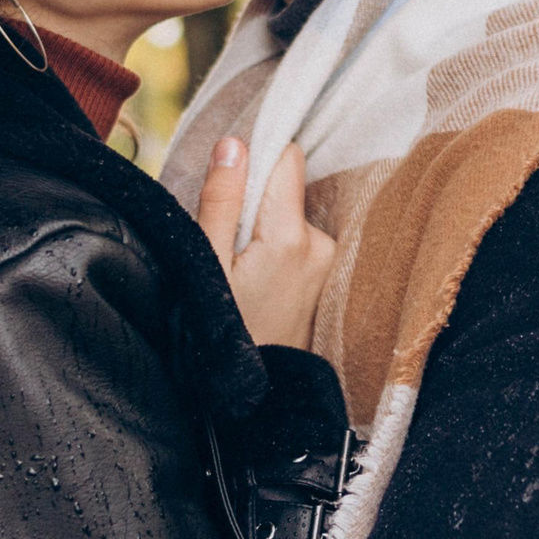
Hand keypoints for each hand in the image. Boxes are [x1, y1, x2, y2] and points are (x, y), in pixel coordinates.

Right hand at [197, 137, 336, 348]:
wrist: (262, 395)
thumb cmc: (227, 332)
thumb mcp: (208, 264)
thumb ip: (222, 201)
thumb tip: (235, 143)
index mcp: (291, 236)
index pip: (288, 159)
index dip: (257, 159)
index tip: (231, 181)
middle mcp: (321, 243)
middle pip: (287, 188)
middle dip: (256, 202)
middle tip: (231, 242)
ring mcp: (330, 261)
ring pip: (292, 215)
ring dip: (267, 228)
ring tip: (245, 268)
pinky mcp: (329, 276)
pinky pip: (301, 240)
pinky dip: (279, 247)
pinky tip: (262, 279)